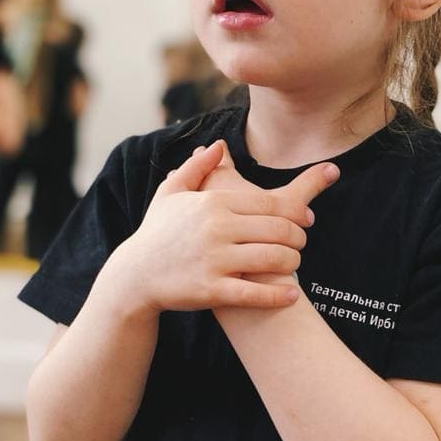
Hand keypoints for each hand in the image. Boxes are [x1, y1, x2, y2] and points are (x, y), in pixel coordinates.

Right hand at [98, 142, 336, 315]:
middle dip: (299, 237)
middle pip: (278, 229)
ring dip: (293, 263)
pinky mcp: (211, 291)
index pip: (270, 203)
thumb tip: (218, 145)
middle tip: (303, 242)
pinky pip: (254, 293)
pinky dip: (278, 295)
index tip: (307, 218)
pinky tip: (292, 295)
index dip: (296, 211)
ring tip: (295, 265)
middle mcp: (216, 229)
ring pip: (273, 258)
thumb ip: (197, 167)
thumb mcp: (171, 194)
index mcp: (213, 203)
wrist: (133, 277)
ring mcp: (214, 260)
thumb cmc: (156, 233)